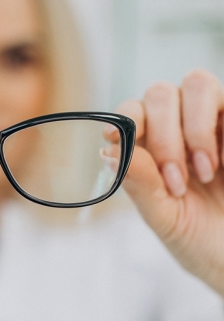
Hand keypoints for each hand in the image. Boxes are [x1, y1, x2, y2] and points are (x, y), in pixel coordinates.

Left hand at [115, 69, 223, 296]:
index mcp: (151, 149)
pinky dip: (220, 131)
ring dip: (194, 128)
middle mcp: (180, 128)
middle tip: (176, 181)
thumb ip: (139, 184)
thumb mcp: (164, 216)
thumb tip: (108, 149)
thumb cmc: (197, 237)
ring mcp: (215, 122)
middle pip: (159, 94)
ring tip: (205, 172)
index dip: (125, 118)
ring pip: (196, 83)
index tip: (115, 136)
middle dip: (164, 136)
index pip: (132, 113)